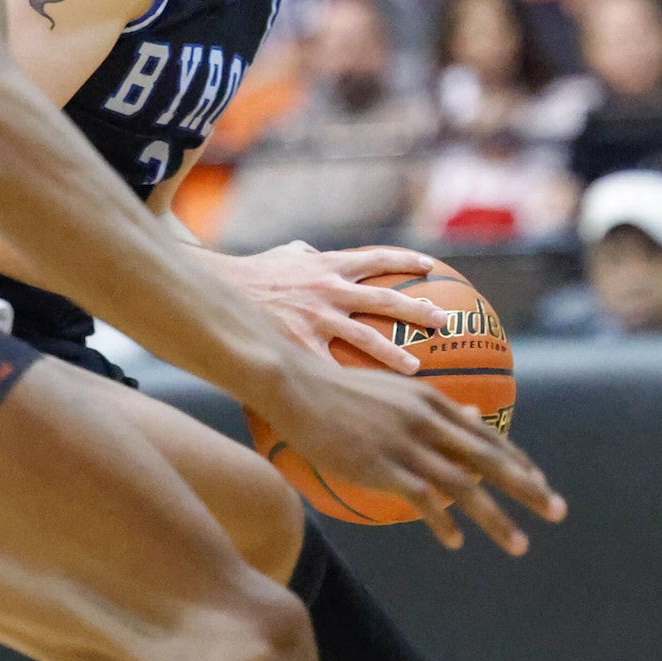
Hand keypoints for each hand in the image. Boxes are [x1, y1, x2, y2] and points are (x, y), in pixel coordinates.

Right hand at [209, 241, 448, 375]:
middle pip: (382, 299)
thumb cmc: (252, 273)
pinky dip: (348, 385)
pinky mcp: (298, 344)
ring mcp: (314, 319)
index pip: (374, 258)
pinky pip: (328, 367)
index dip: (405, 260)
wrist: (218, 289)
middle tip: (443, 323)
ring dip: (392, 355)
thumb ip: (305, 256)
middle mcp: (327, 290)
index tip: (432, 267)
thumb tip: (313, 254)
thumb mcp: (284, 255)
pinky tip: (365, 406)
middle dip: (415, 311)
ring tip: (417, 372)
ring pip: (363, 337)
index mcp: (327, 266)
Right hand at [256, 353, 567, 554]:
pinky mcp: (381, 464)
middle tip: (558, 511)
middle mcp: (426, 421)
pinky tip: (456, 541)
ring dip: (497, 518)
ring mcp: (405, 444)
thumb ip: (434, 407)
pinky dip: (444, 521)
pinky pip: (424, 499)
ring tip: (519, 544)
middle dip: (528, 488)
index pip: (487, 435)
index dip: (519, 461)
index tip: (542, 483)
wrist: (297, 387)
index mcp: (431, 401)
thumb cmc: (341, 390)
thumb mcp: (395, 393)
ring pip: (465, 485)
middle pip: (489, 459)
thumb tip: (469, 414)